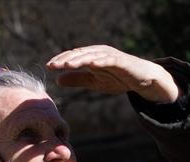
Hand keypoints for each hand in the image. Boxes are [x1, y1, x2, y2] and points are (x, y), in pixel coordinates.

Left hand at [46, 45, 178, 103]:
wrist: (140, 79)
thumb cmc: (117, 78)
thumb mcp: (94, 82)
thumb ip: (77, 79)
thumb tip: (57, 80)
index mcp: (91, 56)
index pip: (73, 57)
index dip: (60, 61)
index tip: (48, 67)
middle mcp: (98, 52)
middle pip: (79, 54)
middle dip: (65, 59)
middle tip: (53, 65)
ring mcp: (110, 55)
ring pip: (91, 55)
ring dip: (79, 59)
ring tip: (67, 65)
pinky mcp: (121, 61)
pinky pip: (109, 60)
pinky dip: (100, 61)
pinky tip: (91, 64)